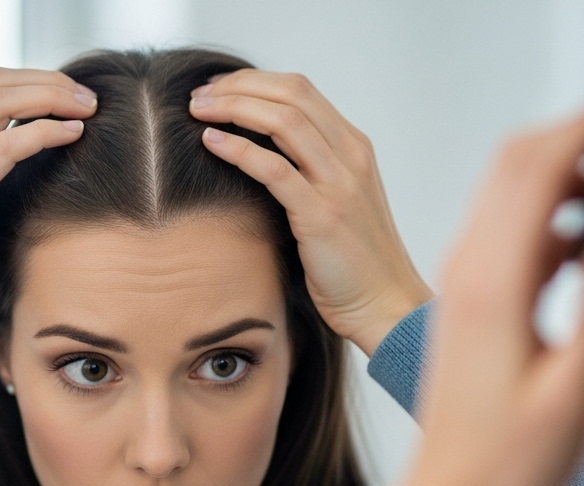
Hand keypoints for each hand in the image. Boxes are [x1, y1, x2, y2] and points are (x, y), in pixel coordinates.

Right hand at [0, 68, 97, 350]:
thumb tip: (23, 170)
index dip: (32, 82)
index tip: (68, 98)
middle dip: (47, 81)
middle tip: (87, 97)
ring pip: (0, 102)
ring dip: (50, 97)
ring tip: (86, 108)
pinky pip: (7, 146)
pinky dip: (45, 132)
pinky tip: (72, 133)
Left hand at [189, 70, 431, 355]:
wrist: (385, 305)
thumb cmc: (354, 262)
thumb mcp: (337, 201)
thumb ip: (310, 170)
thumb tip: (259, 151)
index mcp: (354, 147)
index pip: (300, 90)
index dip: (254, 82)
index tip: (217, 90)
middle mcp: (351, 156)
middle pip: (291, 94)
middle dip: (238, 86)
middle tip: (199, 96)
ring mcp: (339, 184)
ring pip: (284, 121)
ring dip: (234, 108)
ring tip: (198, 112)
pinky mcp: (322, 215)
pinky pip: (274, 169)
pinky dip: (239, 149)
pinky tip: (212, 143)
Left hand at [373, 87, 583, 485]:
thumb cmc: (507, 470)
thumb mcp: (574, 391)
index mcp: (493, 285)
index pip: (538, 168)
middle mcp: (469, 273)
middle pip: (518, 163)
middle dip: (579, 129)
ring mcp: (465, 286)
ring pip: (510, 193)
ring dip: (566, 169)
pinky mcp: (471, 304)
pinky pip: (509, 232)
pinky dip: (552, 214)